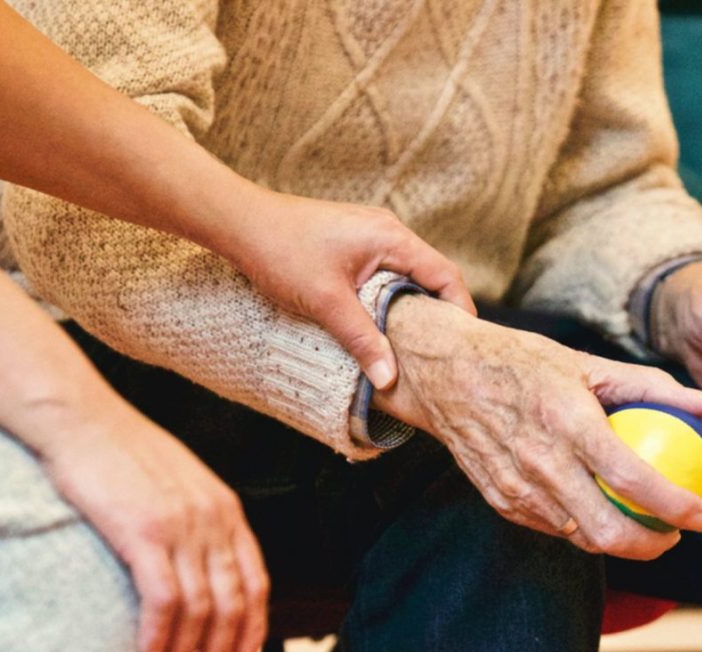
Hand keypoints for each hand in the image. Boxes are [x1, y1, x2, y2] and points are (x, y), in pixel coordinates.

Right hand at [34, 393, 268, 651]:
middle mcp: (213, 519)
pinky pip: (163, 599)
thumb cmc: (123, 451)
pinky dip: (159, 636)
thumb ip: (200, 522)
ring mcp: (181, 526)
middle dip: (221, 651)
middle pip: (233, 602)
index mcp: (226, 509)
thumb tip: (201, 565)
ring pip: (200, 608)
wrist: (83, 420)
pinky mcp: (144, 532)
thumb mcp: (181, 483)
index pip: (256, 581)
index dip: (253, 628)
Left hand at [227, 192, 475, 389]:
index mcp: (392, 238)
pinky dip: (390, 299)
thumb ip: (362, 340)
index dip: (460, 310)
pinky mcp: (352, 243)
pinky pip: (386, 273)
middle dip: (438, 314)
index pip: (445, 275)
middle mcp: (387, 232)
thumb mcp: (326, 302)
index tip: (463, 345)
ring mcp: (370, 235)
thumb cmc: (281, 251)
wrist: (239, 222)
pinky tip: (380, 324)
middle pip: (431, 276)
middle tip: (441, 353)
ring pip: (406, 276)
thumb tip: (390, 379)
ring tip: (413, 346)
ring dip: (411, 308)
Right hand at [373, 296, 701, 559]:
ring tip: (643, 526)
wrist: (445, 374)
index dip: (674, 506)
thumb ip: (650, 385)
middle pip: (607, 531)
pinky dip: (581, 526)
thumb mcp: (586, 362)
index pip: (631, 479)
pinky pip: (552, 527)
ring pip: (580, 537)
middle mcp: (541, 462)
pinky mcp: (501, 500)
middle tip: (675, 533)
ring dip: (619, 541)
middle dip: (652, 545)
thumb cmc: (521, 362)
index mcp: (568, 422)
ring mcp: (517, 487)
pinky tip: (598, 511)